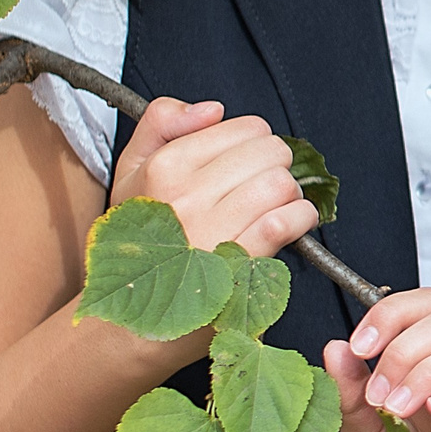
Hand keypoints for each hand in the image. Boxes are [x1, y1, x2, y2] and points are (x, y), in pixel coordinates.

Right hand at [96, 100, 318, 376]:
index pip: (245, 128)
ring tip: (275, 208)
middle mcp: (187, 194)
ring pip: (282, 183)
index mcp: (164, 166)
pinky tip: (291, 225)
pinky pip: (287, 221)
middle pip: (270, 152)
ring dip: (290, 195)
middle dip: (276, 166)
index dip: (254, 145)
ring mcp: (213, 229)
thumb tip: (213, 109)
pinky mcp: (238, 263)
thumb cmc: (137, 246)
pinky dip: (301, 219)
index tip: (246, 165)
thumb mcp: (130, 174)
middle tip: (263, 188)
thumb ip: (161, 124)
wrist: (130, 322)